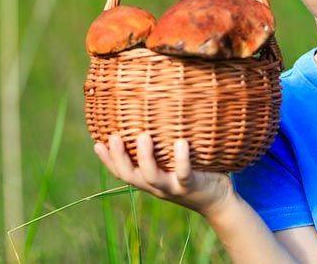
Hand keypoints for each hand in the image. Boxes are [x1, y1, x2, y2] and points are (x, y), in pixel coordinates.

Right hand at [93, 132, 234, 216]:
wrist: (219, 202)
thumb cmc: (196, 175)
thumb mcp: (174, 164)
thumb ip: (163, 149)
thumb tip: (153, 115)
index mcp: (150, 181)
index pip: (123, 173)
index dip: (108, 161)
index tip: (97, 143)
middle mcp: (157, 186)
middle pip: (130, 176)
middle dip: (118, 158)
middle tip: (112, 137)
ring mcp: (173, 187)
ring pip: (152, 177)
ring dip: (145, 157)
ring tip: (143, 136)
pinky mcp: (191, 185)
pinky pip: (183, 174)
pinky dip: (181, 159)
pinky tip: (181, 143)